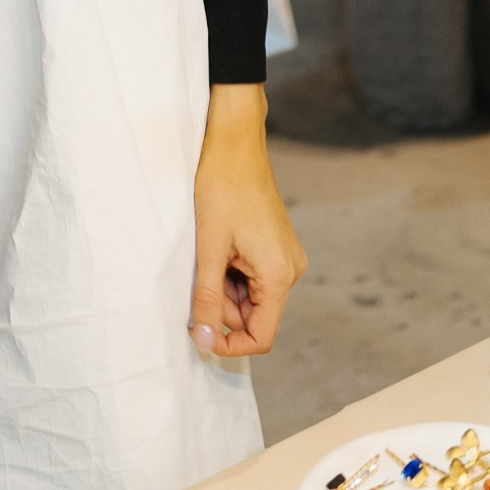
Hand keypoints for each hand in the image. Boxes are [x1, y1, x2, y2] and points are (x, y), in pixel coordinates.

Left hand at [190, 85, 304, 359]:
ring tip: (210, 252)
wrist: (235, 145)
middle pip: (254, 317)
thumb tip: (205, 341)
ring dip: (224, 287)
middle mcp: (291, 270)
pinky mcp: (277, 249)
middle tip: (198, 273)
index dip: (229, 344)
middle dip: (221, 306)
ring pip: (250, 298)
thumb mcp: (209, 249)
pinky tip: (220, 246)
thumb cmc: (221, 189)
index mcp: (279, 275)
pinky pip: (253, 279)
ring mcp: (286, 259)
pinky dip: (231, 273)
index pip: (261, 336)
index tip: (198, 334)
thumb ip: (208, 299)